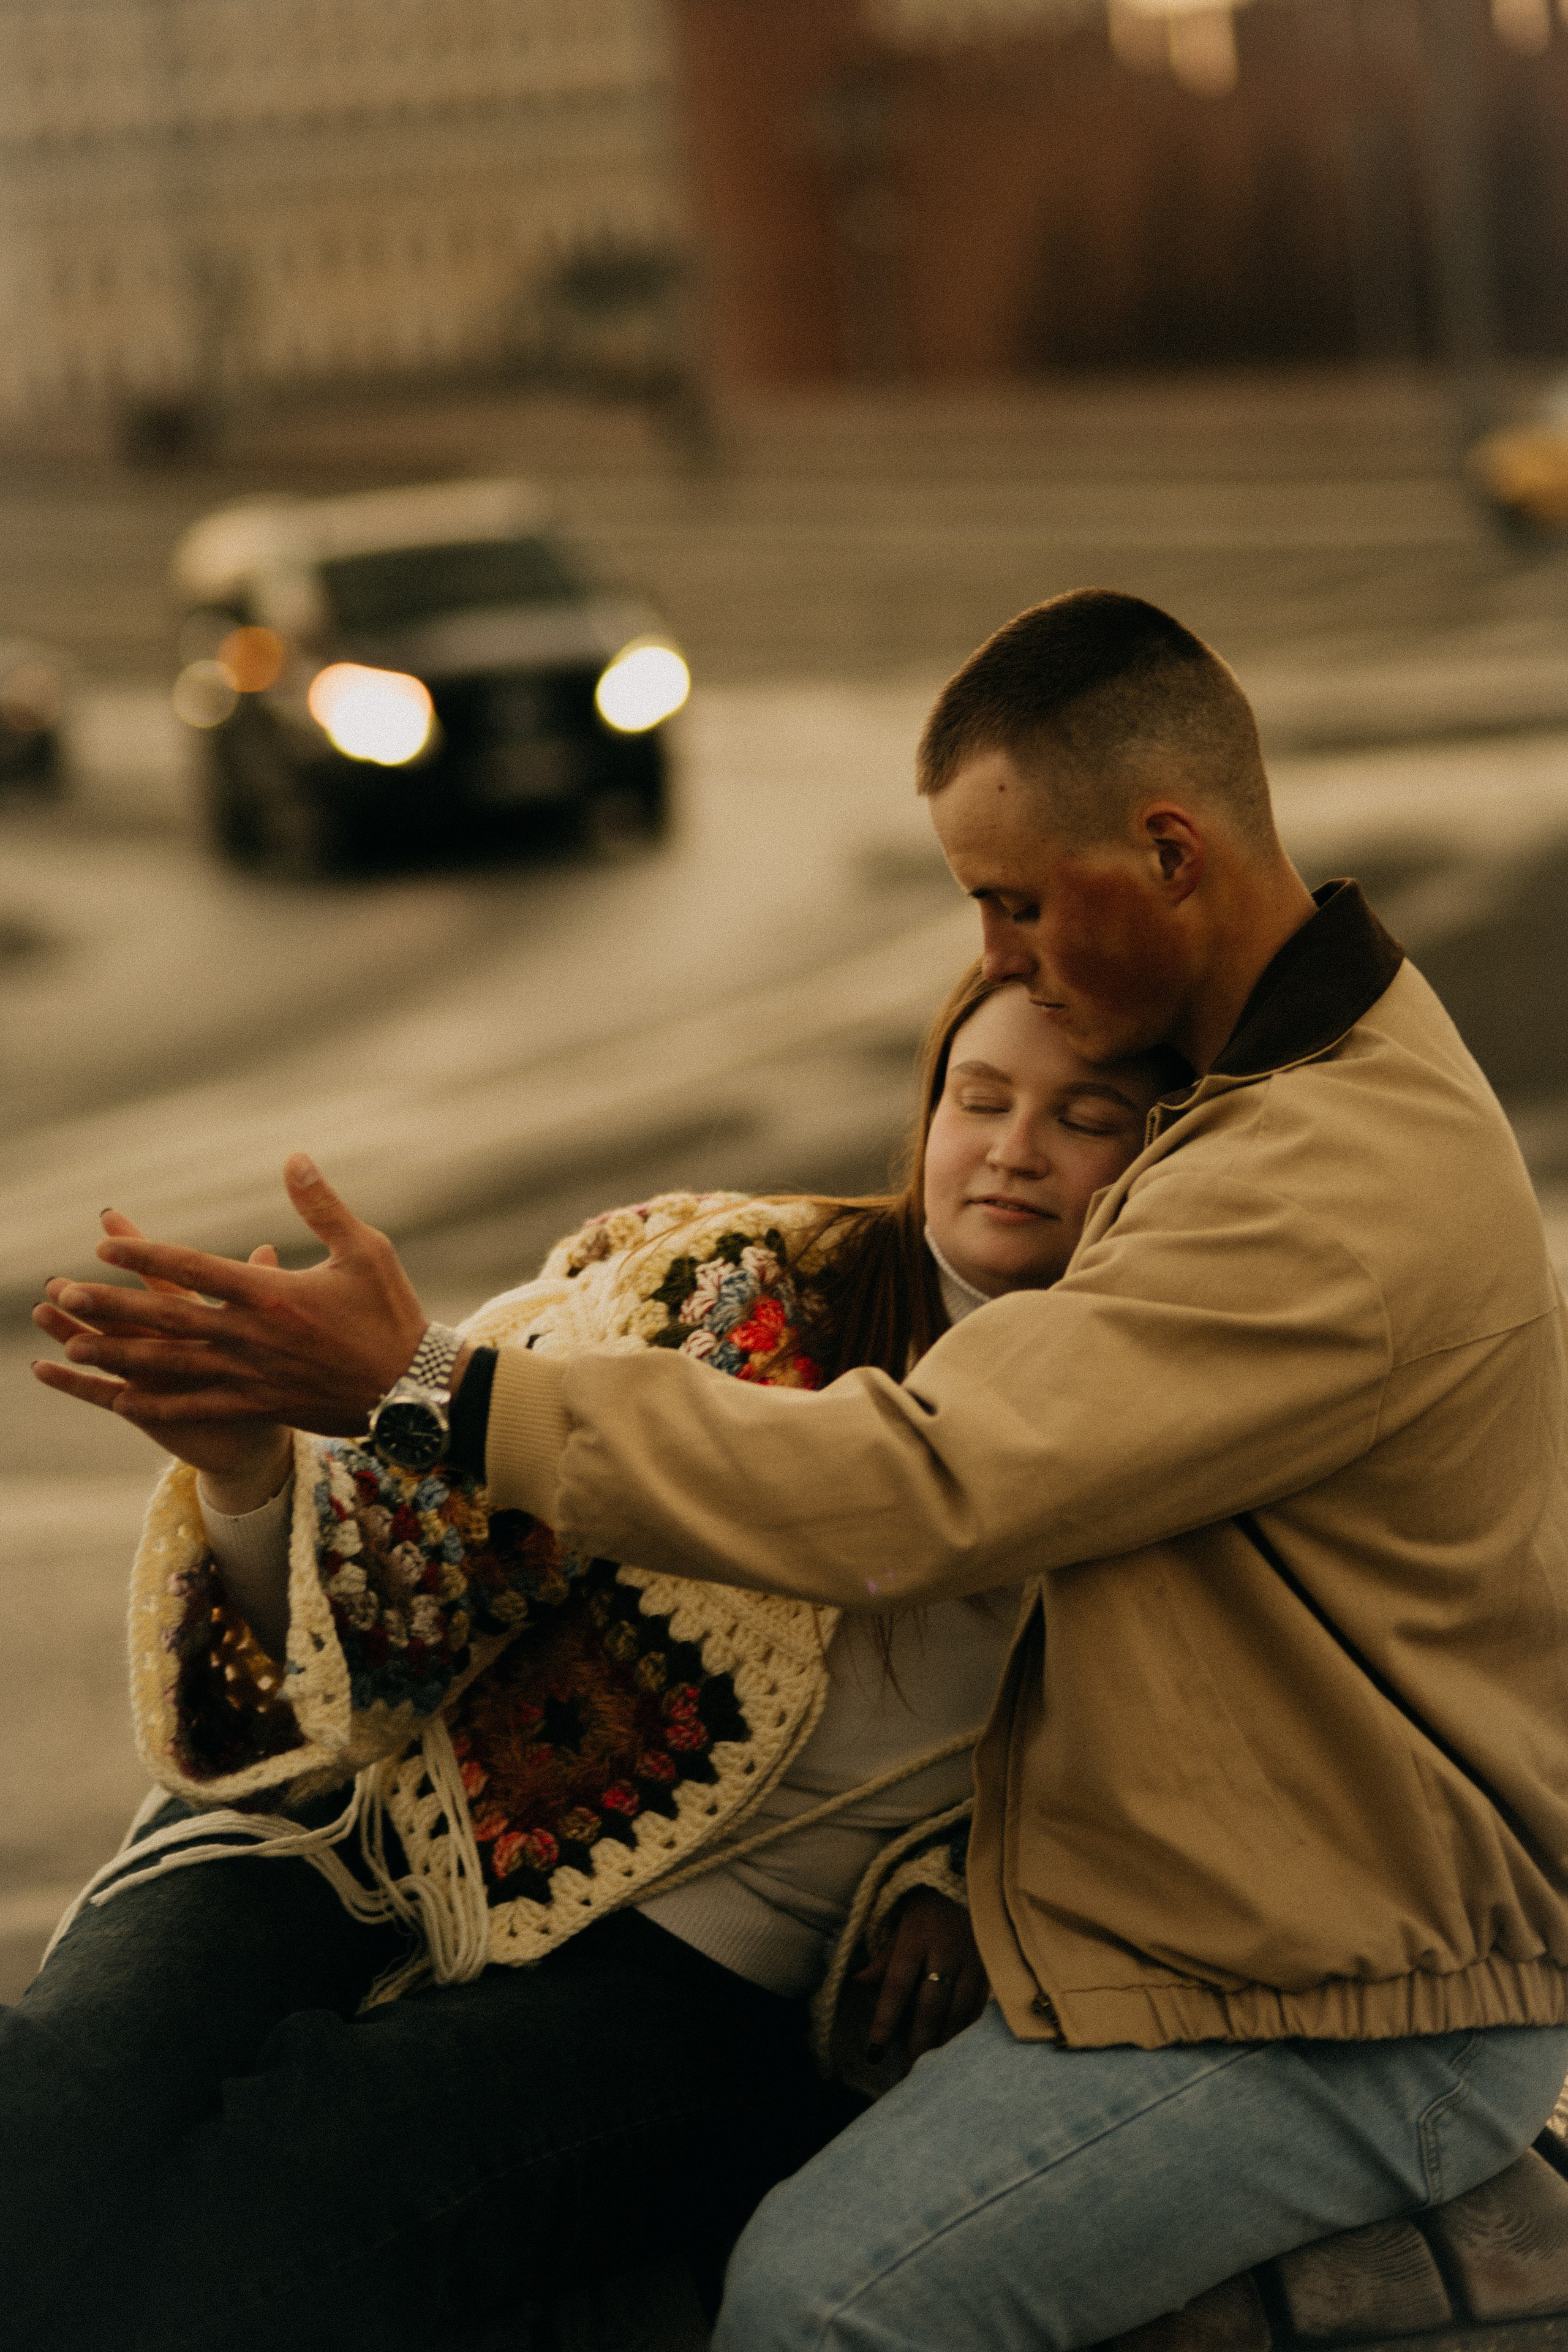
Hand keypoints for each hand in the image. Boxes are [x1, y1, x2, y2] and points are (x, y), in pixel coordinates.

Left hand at [33, 1156, 428, 1439]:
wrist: (413, 1389)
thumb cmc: (391, 1313)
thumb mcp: (365, 1249)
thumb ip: (321, 1206)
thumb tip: (294, 1157)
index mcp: (272, 1293)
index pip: (194, 1269)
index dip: (145, 1257)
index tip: (103, 1247)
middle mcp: (252, 1335)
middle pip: (168, 1316)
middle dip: (111, 1305)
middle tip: (63, 1295)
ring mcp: (252, 1374)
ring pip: (172, 1363)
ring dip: (120, 1353)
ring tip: (76, 1345)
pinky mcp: (261, 1404)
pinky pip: (198, 1406)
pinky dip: (157, 1404)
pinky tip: (122, 1401)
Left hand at [853, 1887, 988, 2072]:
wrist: (970, 1875)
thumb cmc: (927, 1902)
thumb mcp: (900, 1922)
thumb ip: (884, 1957)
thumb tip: (857, 1982)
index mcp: (916, 1938)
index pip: (896, 1986)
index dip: (884, 2021)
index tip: (874, 2053)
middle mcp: (944, 1951)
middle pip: (930, 2006)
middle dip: (918, 2044)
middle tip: (907, 2076)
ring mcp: (972, 1959)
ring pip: (959, 2011)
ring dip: (944, 2043)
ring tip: (931, 2070)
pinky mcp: (991, 1966)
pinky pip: (980, 2006)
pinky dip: (967, 2030)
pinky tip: (958, 2049)